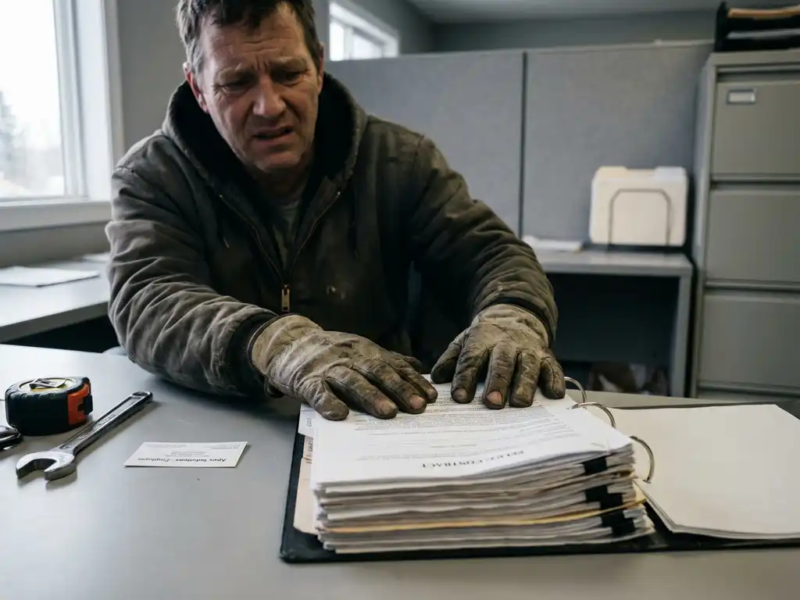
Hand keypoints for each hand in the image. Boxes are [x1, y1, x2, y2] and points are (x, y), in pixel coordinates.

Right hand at [250, 315, 437, 419]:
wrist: (287, 343)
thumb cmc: (329, 352)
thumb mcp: (360, 349)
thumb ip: (387, 359)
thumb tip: (418, 367)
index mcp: (365, 351)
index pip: (394, 366)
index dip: (412, 381)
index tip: (431, 397)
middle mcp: (350, 358)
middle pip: (378, 372)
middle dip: (399, 389)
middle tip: (417, 406)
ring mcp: (328, 369)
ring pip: (352, 381)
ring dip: (371, 397)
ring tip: (388, 412)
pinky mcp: (306, 380)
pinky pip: (318, 392)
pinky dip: (328, 402)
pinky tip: (340, 414)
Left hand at [431, 304, 564, 407]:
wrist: (515, 315)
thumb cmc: (486, 338)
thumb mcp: (464, 341)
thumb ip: (450, 359)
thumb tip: (436, 378)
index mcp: (482, 340)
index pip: (471, 359)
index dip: (465, 378)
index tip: (459, 398)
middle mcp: (507, 344)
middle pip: (501, 363)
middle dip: (497, 383)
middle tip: (492, 402)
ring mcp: (529, 350)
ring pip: (528, 367)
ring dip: (524, 385)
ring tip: (520, 403)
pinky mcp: (548, 357)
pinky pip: (554, 368)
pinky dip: (555, 381)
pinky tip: (554, 394)